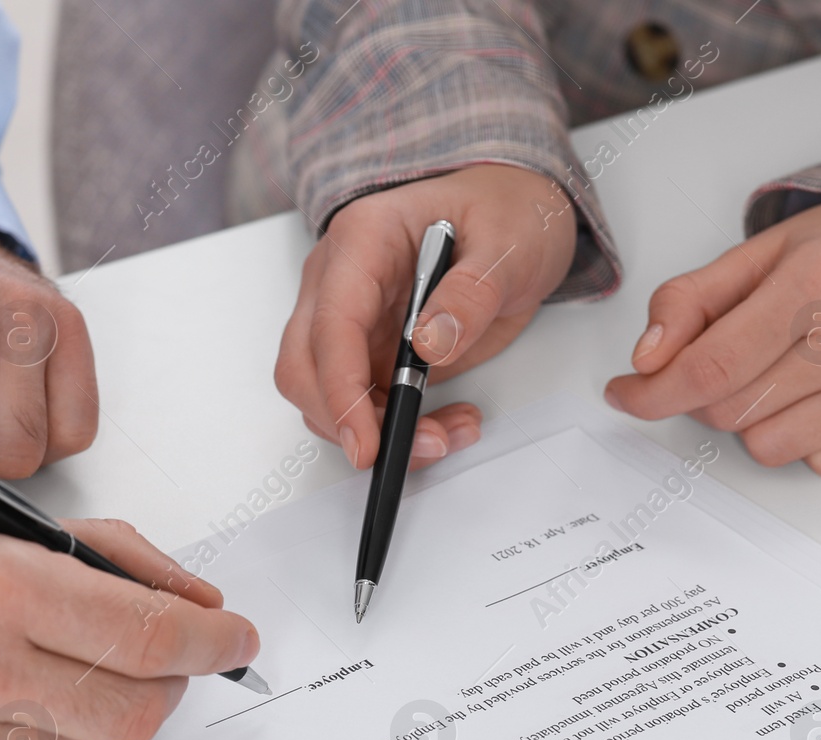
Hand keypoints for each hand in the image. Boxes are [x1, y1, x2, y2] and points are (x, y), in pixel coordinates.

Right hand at [0, 503, 258, 739]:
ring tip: (12, 663)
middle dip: (162, 685)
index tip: (234, 641)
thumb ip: (90, 554)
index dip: (213, 643)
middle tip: (152, 661)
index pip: (151, 635)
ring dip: (74, 705)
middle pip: (137, 711)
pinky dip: (9, 739)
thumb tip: (186, 598)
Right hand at [275, 164, 577, 470]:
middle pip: (304, 368)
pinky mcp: (368, 352)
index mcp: (363, 240)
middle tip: (418, 447)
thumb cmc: (504, 210)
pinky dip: (398, 429)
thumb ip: (472, 292)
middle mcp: (339, 281)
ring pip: (326, 396)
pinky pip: (362, 405)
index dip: (340, 390)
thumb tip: (430, 344)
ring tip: (450, 432)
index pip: (330, 325)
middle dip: (350, 422)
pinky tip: (446, 423)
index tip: (366, 442)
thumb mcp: (509, 243)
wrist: (516, 214)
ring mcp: (349, 320)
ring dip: (379, 431)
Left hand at [605, 197, 820, 475]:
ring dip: (754, 420)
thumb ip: (688, 302)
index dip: (653, 392)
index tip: (625, 394)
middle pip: (730, 411)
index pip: (711, 366)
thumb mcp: (757, 253)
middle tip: (727, 363)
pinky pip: (819, 463)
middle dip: (705, 396)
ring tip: (785, 372)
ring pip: (768, 447)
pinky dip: (805, 437)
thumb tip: (647, 360)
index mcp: (819, 280)